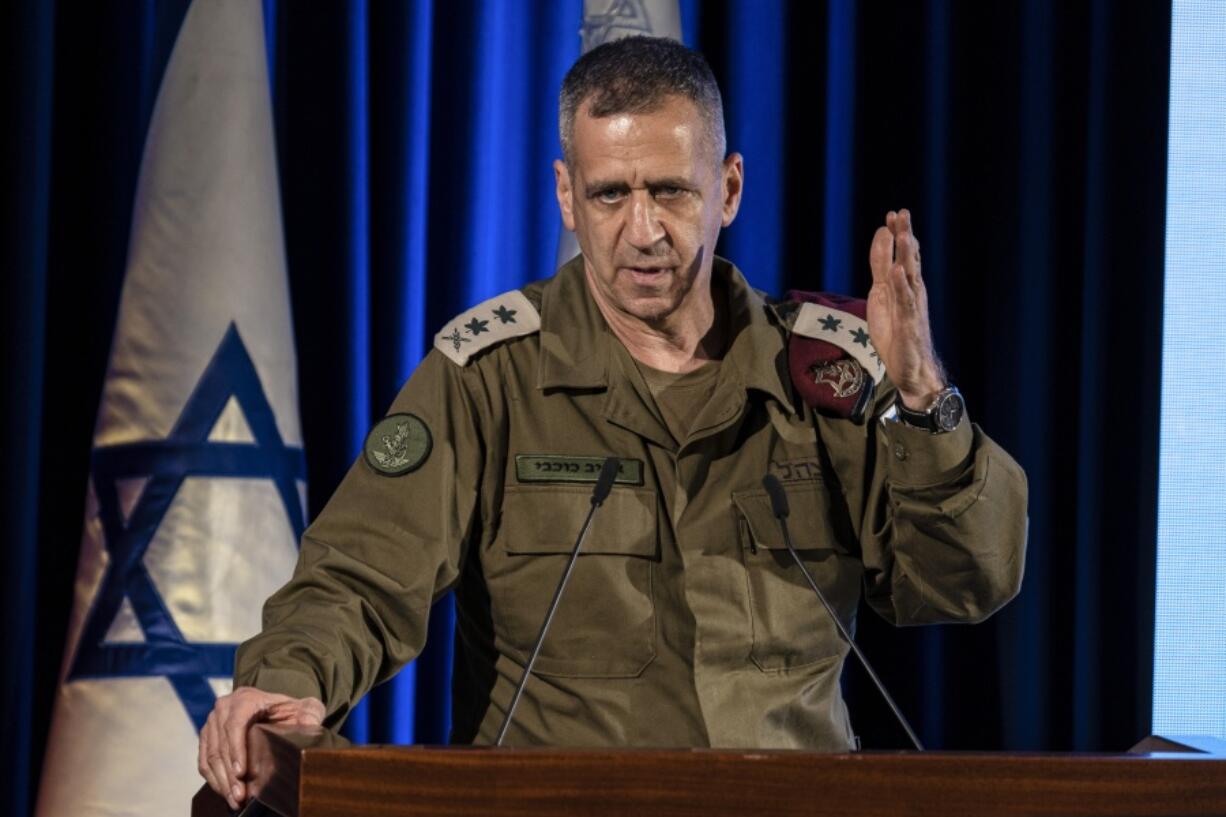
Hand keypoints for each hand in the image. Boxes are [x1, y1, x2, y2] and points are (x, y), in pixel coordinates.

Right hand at [197, 686, 323, 810]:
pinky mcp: (207, 737)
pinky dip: (214, 779)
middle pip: (222, 744)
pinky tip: (225, 792)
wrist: (272, 708)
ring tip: (235, 799)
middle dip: (230, 774)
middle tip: (240, 795)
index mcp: (245, 698)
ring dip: (221, 781)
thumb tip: (310, 726)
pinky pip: (204, 761)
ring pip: (211, 755)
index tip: (241, 772)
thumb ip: (310, 713)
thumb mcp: (304, 708)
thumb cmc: (289, 710)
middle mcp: (224, 707)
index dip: (237, 749)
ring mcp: (212, 722)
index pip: (235, 724)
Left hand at [866, 209, 946, 408]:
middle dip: (905, 236)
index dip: (897, 234)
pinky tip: (897, 272)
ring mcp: (912, 306)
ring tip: (904, 235)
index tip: (892, 213)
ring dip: (907, 256)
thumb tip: (881, 238)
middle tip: (901, 213)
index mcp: (903, 284)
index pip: (900, 254)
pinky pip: (906, 302)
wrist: (909, 367)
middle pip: (909, 259)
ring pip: (910, 276)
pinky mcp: (910, 324)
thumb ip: (880, 268)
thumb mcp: (881, 294)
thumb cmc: (896, 331)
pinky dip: (902, 287)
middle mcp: (911, 291)